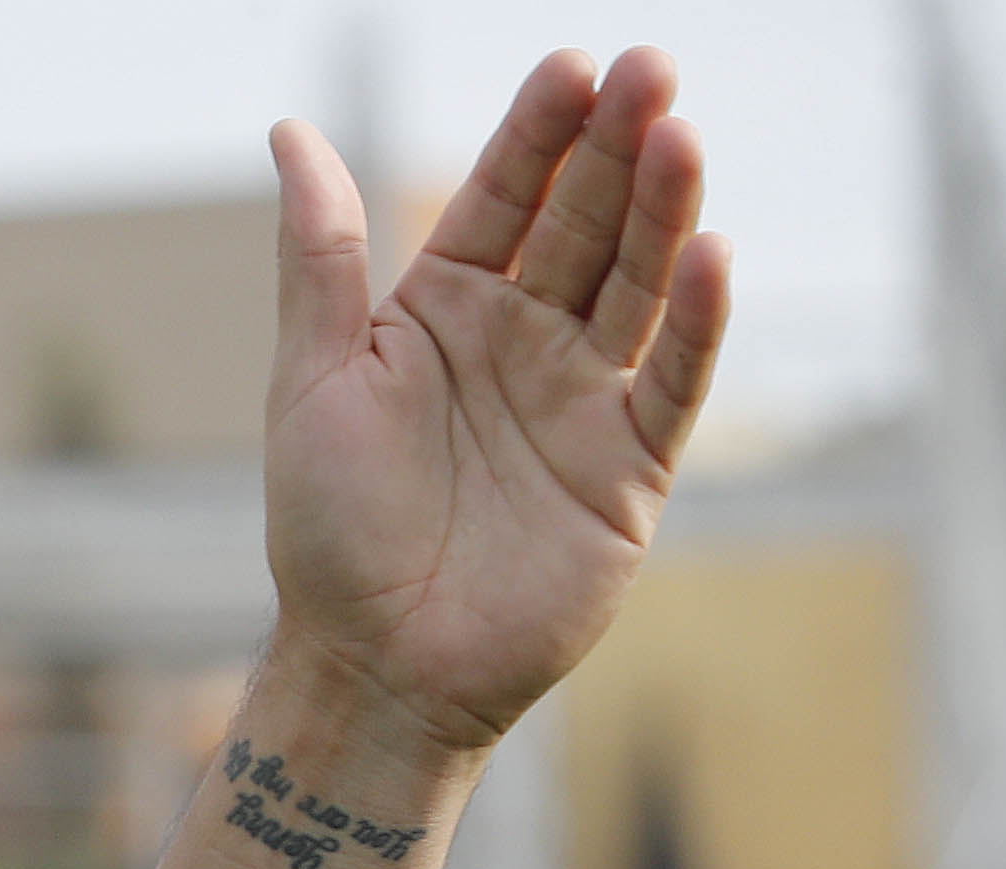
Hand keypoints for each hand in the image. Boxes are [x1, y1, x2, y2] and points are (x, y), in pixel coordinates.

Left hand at [262, 49, 729, 768]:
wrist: (371, 666)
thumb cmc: (328, 532)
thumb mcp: (313, 382)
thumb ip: (321, 258)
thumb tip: (292, 132)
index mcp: (446, 308)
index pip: (505, 196)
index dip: (539, 132)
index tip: (573, 64)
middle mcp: (524, 338)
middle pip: (586, 222)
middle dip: (619, 145)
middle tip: (652, 68)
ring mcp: (584, 398)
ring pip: (639, 284)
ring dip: (666, 210)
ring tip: (681, 134)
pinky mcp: (630, 468)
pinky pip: (673, 381)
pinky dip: (697, 321)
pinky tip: (713, 252)